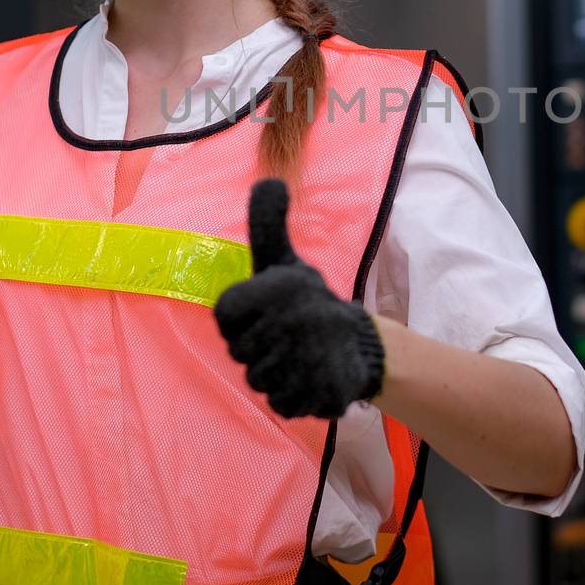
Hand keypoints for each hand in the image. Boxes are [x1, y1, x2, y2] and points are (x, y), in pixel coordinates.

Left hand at [214, 179, 385, 418]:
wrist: (359, 344)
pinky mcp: (322, 394)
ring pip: (259, 380)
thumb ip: (267, 224)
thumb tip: (271, 181)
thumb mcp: (282, 260)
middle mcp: (294, 322)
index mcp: (279, 287)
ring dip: (275, 372)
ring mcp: (309, 360)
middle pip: (240, 352)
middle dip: (258, 349)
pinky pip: (283, 404)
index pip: (225, 316)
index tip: (263, 314)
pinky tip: (309, 377)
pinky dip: (293, 396)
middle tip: (285, 336)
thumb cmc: (305, 301)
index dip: (239, 320)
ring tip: (298, 355)